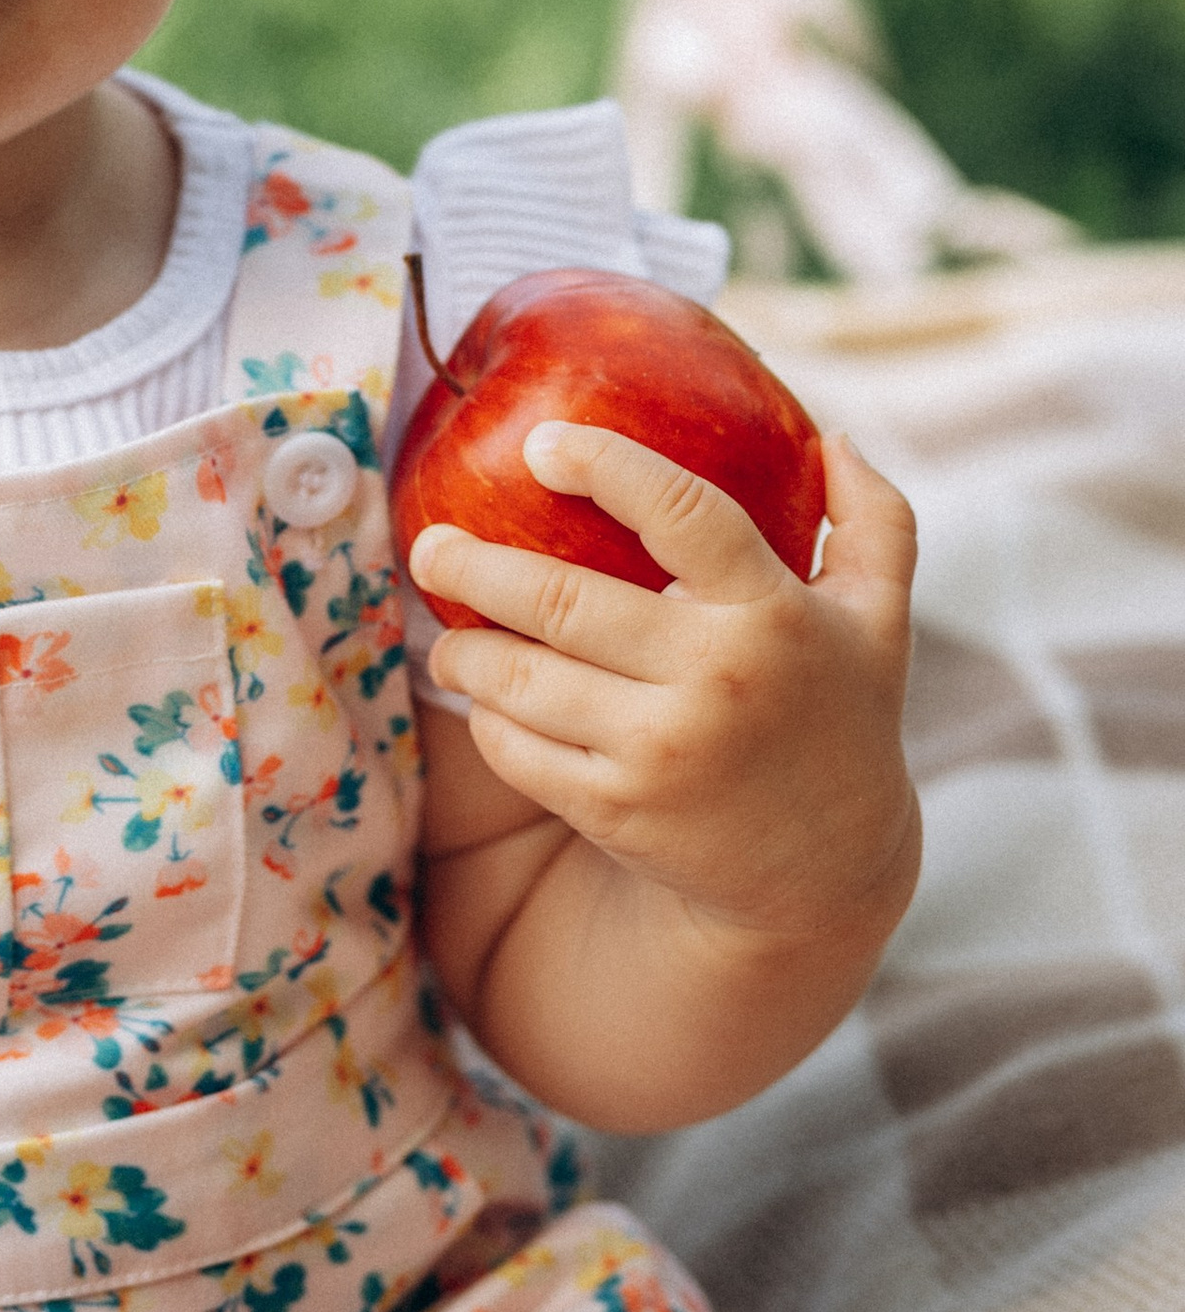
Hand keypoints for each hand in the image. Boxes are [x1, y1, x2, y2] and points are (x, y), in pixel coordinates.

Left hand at [409, 424, 918, 954]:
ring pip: (521, 678)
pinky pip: (518, 749)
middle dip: (473, 564)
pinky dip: (487, 717)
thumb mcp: (880, 620)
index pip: (680, 512)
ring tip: (448, 629)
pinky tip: (485, 698)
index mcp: (773, 611)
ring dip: (464, 647)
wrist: (829, 876)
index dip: (605, 466)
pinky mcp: (619, 810)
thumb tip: (835, 436)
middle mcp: (715, 677)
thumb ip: (874, 521)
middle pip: (560, 599)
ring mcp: (662, 749)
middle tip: (432, 544)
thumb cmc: (843, 720)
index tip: (543, 445)